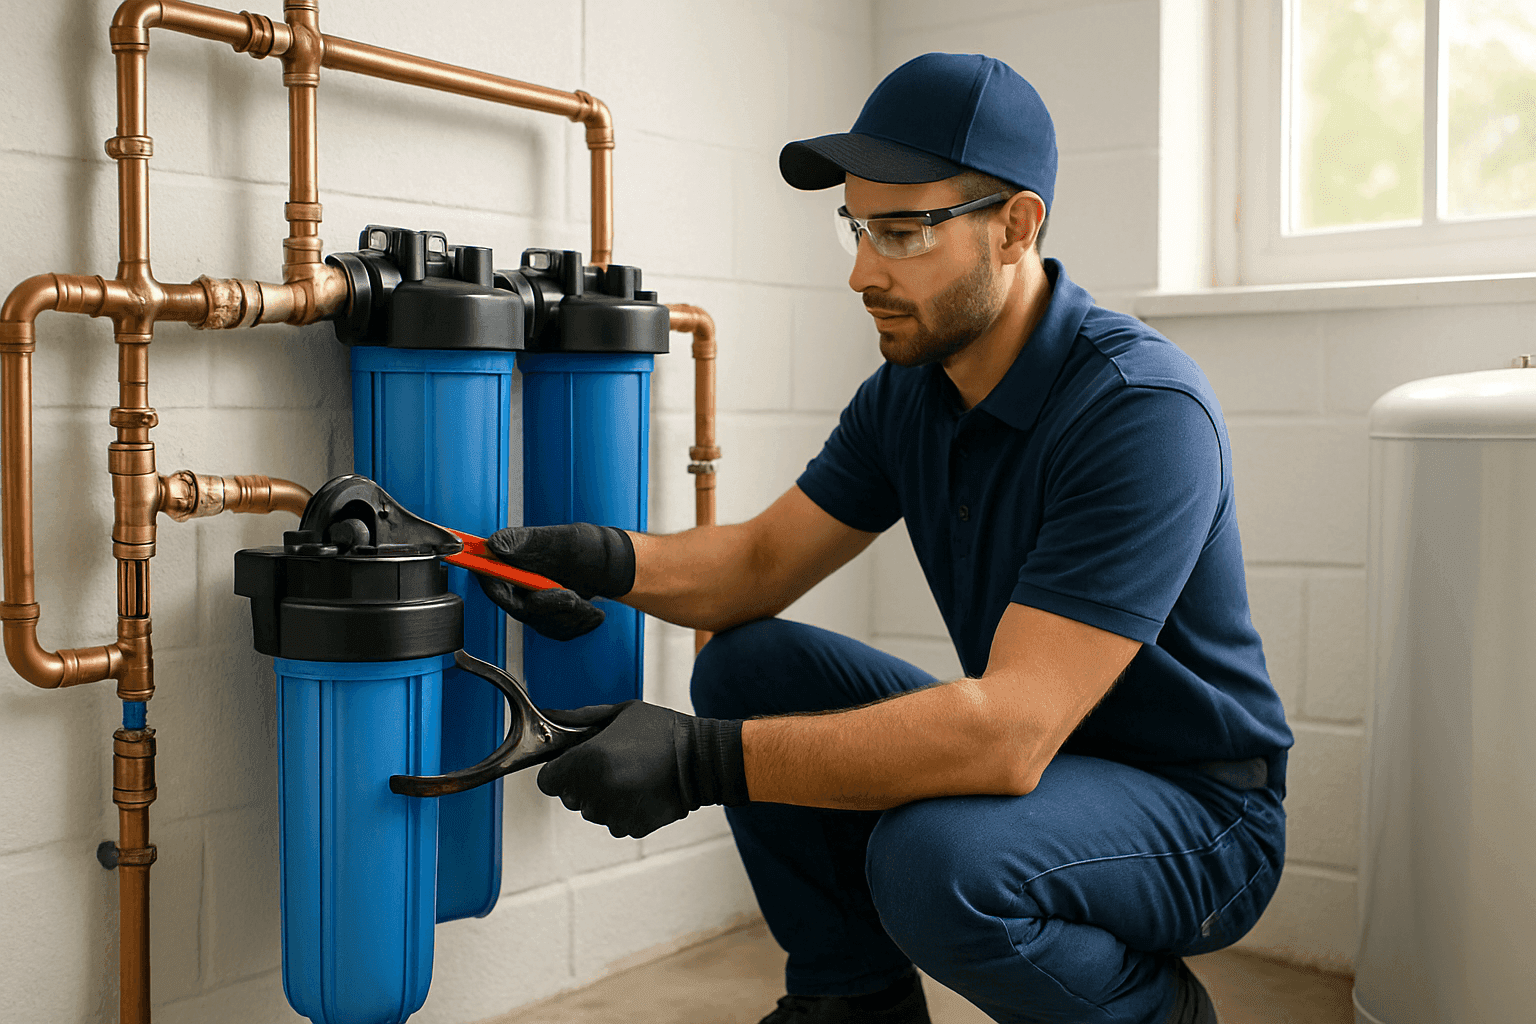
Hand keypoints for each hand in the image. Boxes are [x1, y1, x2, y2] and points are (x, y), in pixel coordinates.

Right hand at [477, 524, 635, 641]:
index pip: (492, 583)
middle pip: (522, 611)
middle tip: (572, 596)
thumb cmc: (583, 548)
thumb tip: (495, 544)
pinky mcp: (550, 622)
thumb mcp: (556, 538)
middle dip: (552, 605)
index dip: (497, 588)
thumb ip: (523, 540)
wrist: (608, 564)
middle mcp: (519, 590)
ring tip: (584, 599)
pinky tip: (590, 610)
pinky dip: (580, 621)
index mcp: (513, 566)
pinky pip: (561, 631)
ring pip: (544, 624)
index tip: (527, 596)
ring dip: (571, 614)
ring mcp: (534, 608)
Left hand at [536, 701, 748, 838]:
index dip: (557, 771)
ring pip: (591, 811)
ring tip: (629, 776)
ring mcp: (614, 811)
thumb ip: (579, 718)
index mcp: (589, 760)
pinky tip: (639, 791)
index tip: (570, 765)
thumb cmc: (663, 732)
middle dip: (581, 782)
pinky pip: (613, 822)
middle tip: (608, 764)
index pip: (547, 781)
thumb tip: (549, 716)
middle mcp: (598, 789)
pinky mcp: (631, 826)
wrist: (701, 760)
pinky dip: (621, 810)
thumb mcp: (619, 712)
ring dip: (602, 797)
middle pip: (569, 797)